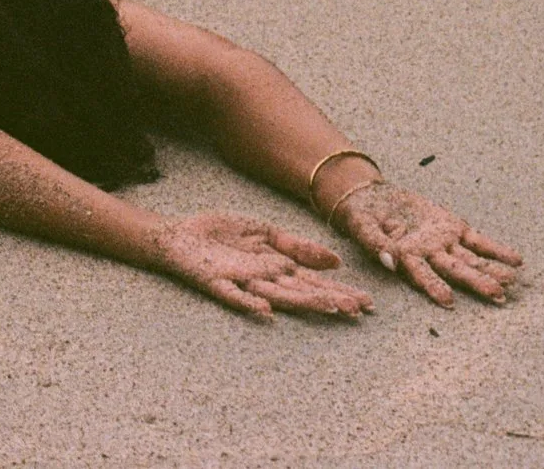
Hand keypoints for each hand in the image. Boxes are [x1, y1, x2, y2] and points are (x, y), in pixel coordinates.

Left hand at [154, 212, 372, 320]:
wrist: (177, 235)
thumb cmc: (220, 234)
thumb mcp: (263, 231)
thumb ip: (296, 245)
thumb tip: (334, 260)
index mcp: (277, 266)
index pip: (314, 281)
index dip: (339, 290)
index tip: (366, 302)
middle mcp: (263, 279)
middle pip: (301, 291)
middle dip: (330, 299)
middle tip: (358, 310)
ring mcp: (241, 282)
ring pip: (276, 295)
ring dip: (301, 302)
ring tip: (329, 307)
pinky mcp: (215, 282)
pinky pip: (233, 295)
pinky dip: (248, 303)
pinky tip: (266, 311)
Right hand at [329, 182, 522, 305]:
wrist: (372, 199)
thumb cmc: (363, 218)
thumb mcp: (363, 228)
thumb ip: (376, 244)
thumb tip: (389, 260)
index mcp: (405, 258)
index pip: (422, 276)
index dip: (434, 287)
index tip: (448, 300)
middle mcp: (429, 255)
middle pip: (456, 272)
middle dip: (477, 284)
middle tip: (498, 296)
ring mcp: (443, 243)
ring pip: (471, 260)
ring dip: (491, 271)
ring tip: (512, 281)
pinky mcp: (452, 227)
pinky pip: (479, 241)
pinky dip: (497, 250)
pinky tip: (516, 261)